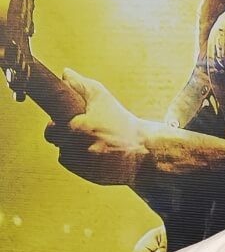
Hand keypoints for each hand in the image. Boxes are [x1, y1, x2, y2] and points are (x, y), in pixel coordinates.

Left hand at [46, 67, 149, 186]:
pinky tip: (100, 154)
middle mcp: (78, 148)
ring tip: (96, 143)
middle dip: (67, 136)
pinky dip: (84, 161)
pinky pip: (77, 167)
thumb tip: (65, 73)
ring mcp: (83, 165)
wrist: (146, 151)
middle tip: (86, 132)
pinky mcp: (90, 177)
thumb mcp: (104, 100)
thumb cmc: (124, 124)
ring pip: (66, 155)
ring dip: (75, 148)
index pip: (51, 129)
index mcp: (77, 128)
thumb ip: (82, 85)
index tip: (71, 122)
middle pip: (57, 143)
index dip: (60, 124)